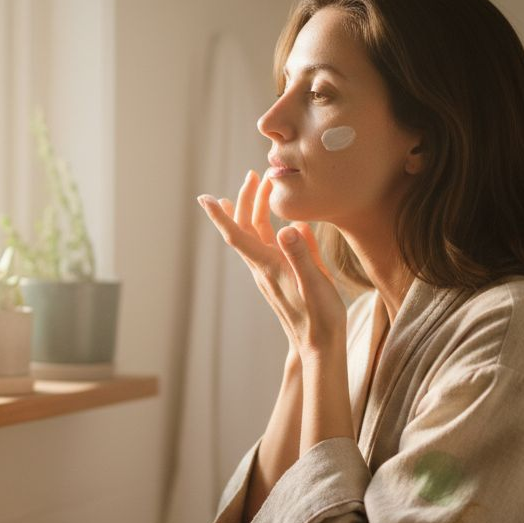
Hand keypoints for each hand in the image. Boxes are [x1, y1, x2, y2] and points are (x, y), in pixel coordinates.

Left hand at [197, 170, 346, 357]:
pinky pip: (269, 246)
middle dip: (246, 199)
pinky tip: (280, 222)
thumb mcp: (316, 283)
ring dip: (256, 210)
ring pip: (256, 236)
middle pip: (246, 228)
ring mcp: (271, 273)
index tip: (203, 197)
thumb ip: (303, 255)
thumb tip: (289, 227)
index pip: (237, 234)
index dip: (219, 215)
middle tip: (254, 175)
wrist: (319, 347)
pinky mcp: (281, 277)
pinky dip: (269, 228)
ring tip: (259, 188)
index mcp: (269, 266)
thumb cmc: (320, 318)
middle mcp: (264, 268)